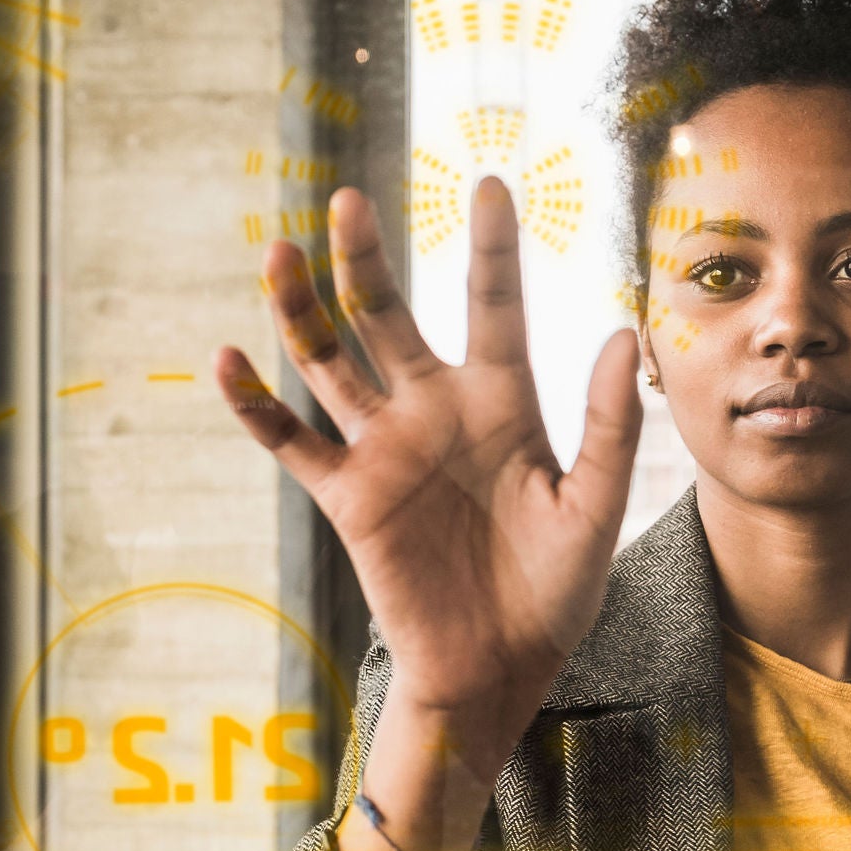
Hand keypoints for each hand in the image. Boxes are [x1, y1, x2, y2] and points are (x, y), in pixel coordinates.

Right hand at [214, 177, 643, 786]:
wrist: (498, 668)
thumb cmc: (556, 591)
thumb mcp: (593, 508)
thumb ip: (607, 426)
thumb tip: (623, 335)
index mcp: (503, 404)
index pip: (492, 306)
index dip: (490, 247)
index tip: (487, 182)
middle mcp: (436, 411)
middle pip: (390, 316)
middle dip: (365, 259)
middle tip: (348, 199)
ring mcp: (385, 449)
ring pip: (331, 361)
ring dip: (300, 309)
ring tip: (279, 251)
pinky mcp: (347, 496)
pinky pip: (292, 442)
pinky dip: (256, 405)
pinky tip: (228, 359)